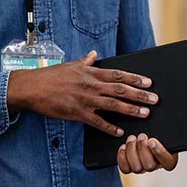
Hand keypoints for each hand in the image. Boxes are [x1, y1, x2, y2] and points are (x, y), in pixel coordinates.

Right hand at [6, 51, 157, 135]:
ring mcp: (85, 100)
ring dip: (130, 110)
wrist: (31, 87)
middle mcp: (91, 85)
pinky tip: (120, 132)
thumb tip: (93, 54)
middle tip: (154, 99)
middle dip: (139, 95)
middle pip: (120, 89)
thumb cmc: (50, 76)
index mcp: (91, 73)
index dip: (135, 78)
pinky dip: (109, 127)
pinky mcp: (77, 113)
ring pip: (113, 105)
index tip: (148, 82)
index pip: (118, 75)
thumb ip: (84, 61)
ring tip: (145, 114)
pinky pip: (97, 122)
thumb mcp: (70, 65)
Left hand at [117, 133, 178, 173]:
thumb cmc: (160, 130)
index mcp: (170, 159)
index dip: (159, 153)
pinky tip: (123, 146)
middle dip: (143, 149)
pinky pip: (125, 169)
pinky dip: (122, 158)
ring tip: (131, 138)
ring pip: (136, 168)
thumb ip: (169, 129)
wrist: (146, 133)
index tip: (152, 140)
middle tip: (141, 135)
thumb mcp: (166, 129)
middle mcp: (156, 166)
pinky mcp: (130, 167)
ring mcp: (143, 168)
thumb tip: (177, 118)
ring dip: (132, 152)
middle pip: (149, 166)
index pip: (168, 163)